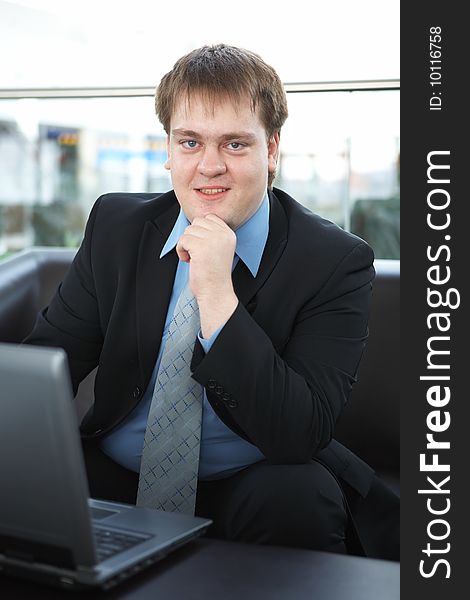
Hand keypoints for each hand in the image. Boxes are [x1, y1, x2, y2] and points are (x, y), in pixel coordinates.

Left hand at [176, 214, 238, 337]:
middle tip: (197, 253)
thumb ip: (211, 234)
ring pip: (188, 230)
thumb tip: (194, 224)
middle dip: (192, 237)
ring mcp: (212, 240)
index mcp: (229, 234)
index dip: (201, 231)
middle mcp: (223, 234)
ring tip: (194, 258)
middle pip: (197, 222)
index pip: (209, 218)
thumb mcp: (218, 249)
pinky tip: (188, 261)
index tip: (203, 247)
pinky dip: (181, 251)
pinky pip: (182, 240)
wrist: (215, 292)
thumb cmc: (214, 274)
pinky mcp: (200, 247)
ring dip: (186, 244)